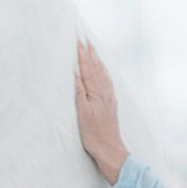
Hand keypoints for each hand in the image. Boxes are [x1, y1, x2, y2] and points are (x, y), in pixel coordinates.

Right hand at [74, 36, 126, 185]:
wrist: (110, 149)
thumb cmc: (94, 135)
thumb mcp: (82, 113)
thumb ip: (79, 91)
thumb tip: (76, 73)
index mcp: (96, 92)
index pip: (87, 68)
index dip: (81, 53)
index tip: (77, 39)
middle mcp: (104, 91)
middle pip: (96, 67)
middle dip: (89, 52)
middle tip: (84, 38)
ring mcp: (109, 97)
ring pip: (102, 73)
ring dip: (96, 59)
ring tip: (92, 48)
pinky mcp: (111, 103)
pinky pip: (107, 81)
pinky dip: (103, 72)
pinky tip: (102, 71)